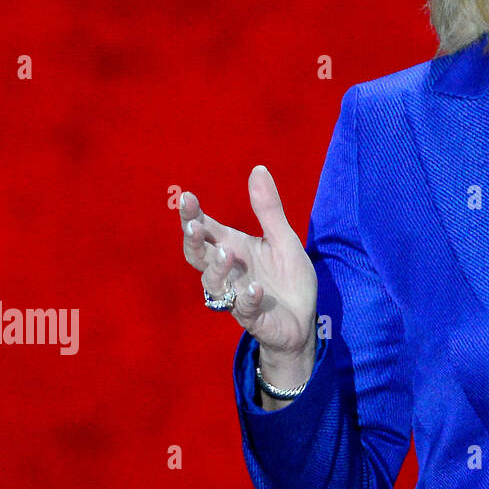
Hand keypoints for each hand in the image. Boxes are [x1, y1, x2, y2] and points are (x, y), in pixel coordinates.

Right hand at [178, 165, 317, 363]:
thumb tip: (258, 168)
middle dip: (192, 241)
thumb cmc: (287, 278)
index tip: (186, 197)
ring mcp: (237, 295)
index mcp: (233, 248)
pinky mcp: (253, 317)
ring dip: (217, 269)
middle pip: (197, 256)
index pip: (205, 229)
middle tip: (194, 225)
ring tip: (227, 252)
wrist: (303, 319)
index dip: (192, 215)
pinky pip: (243, 309)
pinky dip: (246, 298)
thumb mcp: (283, 238)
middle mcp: (229, 271)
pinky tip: (255, 288)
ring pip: (213, 284)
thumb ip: (268, 209)